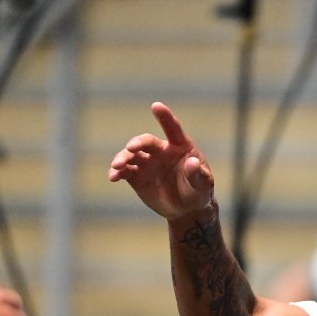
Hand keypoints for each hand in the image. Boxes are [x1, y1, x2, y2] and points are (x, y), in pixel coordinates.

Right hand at [108, 102, 215, 220]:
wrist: (186, 209)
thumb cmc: (199, 191)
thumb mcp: (203, 185)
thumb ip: (198, 173)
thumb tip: (192, 162)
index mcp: (180, 147)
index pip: (173, 129)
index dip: (165, 118)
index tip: (156, 106)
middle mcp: (161, 151)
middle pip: (146, 141)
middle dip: (137, 143)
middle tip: (131, 148)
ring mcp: (147, 162)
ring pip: (131, 155)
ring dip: (122, 158)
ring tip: (117, 166)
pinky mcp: (136, 175)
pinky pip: (124, 171)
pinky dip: (117, 172)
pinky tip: (113, 177)